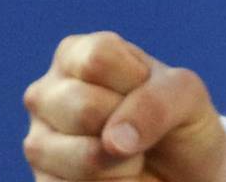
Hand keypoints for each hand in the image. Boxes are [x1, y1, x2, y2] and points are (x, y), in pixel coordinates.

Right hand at [23, 31, 225, 181]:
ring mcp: (39, 144)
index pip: (98, 58)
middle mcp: (46, 96)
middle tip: (140, 127)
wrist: (181, 173)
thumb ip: (157, 102)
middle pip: (85, 108)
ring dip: (128, 162)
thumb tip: (113, 142)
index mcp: (74, 55)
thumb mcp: (185, 94)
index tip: (148, 88)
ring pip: (86, 157)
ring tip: (131, 155)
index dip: (137, 79)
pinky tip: (121, 178)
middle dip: (131, 123)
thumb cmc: (178, 121)